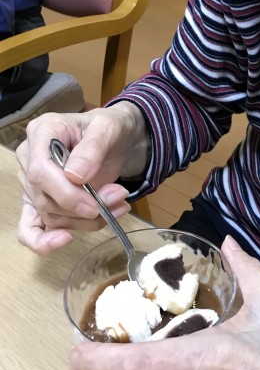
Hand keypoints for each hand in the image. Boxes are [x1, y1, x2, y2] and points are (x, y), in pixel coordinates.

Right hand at [16, 102, 147, 254]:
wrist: (118, 139)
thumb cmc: (110, 128)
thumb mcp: (108, 128)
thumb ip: (92, 148)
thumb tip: (75, 177)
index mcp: (42, 132)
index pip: (40, 171)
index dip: (66, 193)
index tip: (94, 204)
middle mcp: (30, 158)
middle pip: (45, 197)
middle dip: (84, 208)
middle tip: (119, 199)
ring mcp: (33, 183)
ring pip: (49, 215)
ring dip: (84, 221)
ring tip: (117, 207)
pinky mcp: (41, 202)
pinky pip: (30, 228)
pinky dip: (44, 241)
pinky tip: (65, 241)